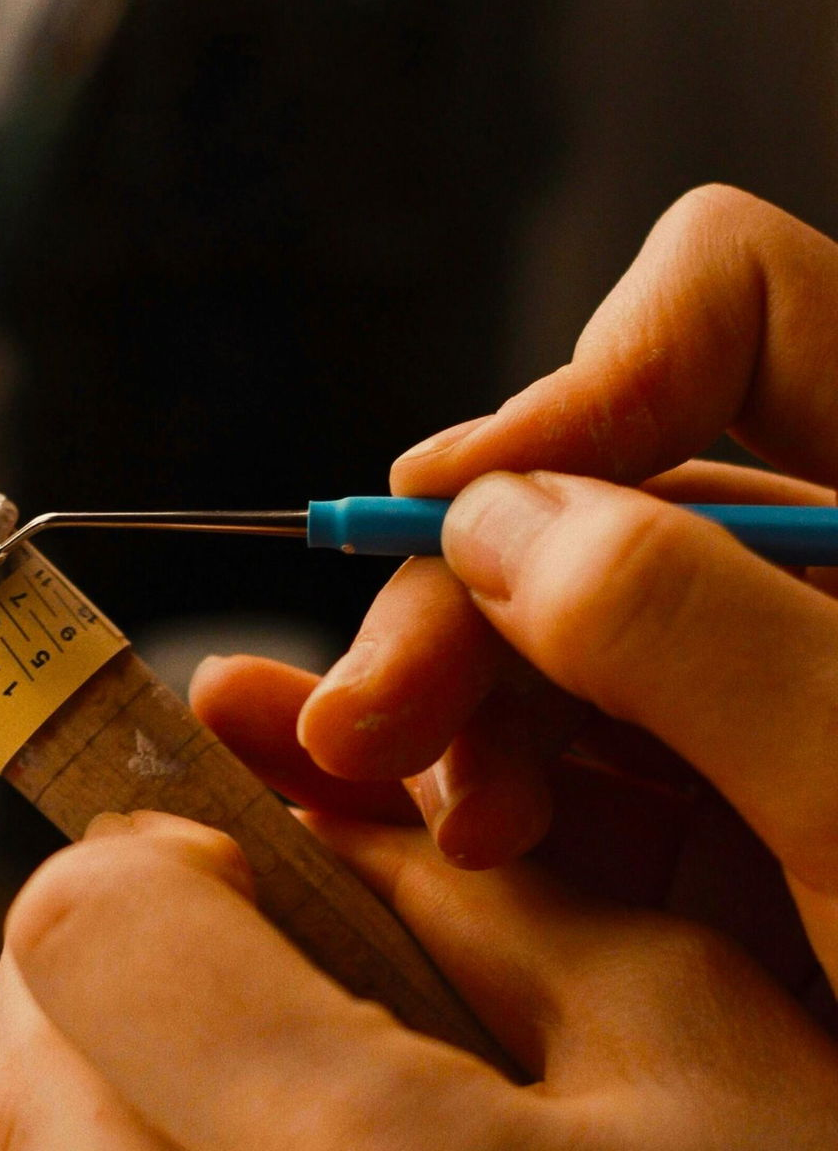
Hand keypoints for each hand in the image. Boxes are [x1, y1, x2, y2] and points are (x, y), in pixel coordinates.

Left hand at [0, 808, 837, 1150]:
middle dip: (90, 979)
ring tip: (252, 1090)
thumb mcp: (698, 1049)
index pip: (84, 940)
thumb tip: (307, 835)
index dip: (133, 859)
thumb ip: (474, 909)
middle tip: (207, 942)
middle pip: (24, 1093)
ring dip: (104, 1116)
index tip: (215, 855)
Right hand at [296, 186, 837, 976]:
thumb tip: (492, 514)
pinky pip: (591, 743)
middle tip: (360, 724)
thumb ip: (693, 630)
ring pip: (574, 625)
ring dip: (469, 700)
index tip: (452, 514)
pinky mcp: (745, 794)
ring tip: (436, 814)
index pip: (740, 311)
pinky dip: (507, 777)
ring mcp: (790, 687)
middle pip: (607, 491)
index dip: (583, 389)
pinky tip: (461, 839)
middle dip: (466, 595)